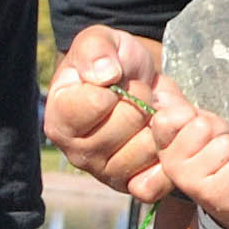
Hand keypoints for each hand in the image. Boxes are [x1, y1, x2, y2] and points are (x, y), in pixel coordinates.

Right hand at [43, 28, 171, 197]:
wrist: (140, 83)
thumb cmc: (114, 63)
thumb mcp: (100, 41)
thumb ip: (95, 49)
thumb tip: (105, 75)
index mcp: (60, 118)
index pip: (97, 103)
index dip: (116, 86)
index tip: (117, 79)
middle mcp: (77, 153)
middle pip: (126, 125)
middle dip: (142, 100)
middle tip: (140, 93)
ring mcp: (105, 174)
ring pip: (146, 150)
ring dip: (159, 125)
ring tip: (152, 112)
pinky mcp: (131, 187)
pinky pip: (154, 182)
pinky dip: (168, 158)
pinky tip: (163, 137)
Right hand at [148, 84, 228, 228]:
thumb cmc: (218, 158)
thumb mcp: (198, 127)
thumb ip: (179, 108)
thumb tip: (157, 87)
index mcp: (163, 147)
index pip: (170, 116)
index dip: (195, 117)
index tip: (200, 133)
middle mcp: (172, 165)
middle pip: (204, 126)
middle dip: (222, 133)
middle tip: (221, 150)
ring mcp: (192, 183)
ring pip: (226, 145)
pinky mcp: (216, 197)